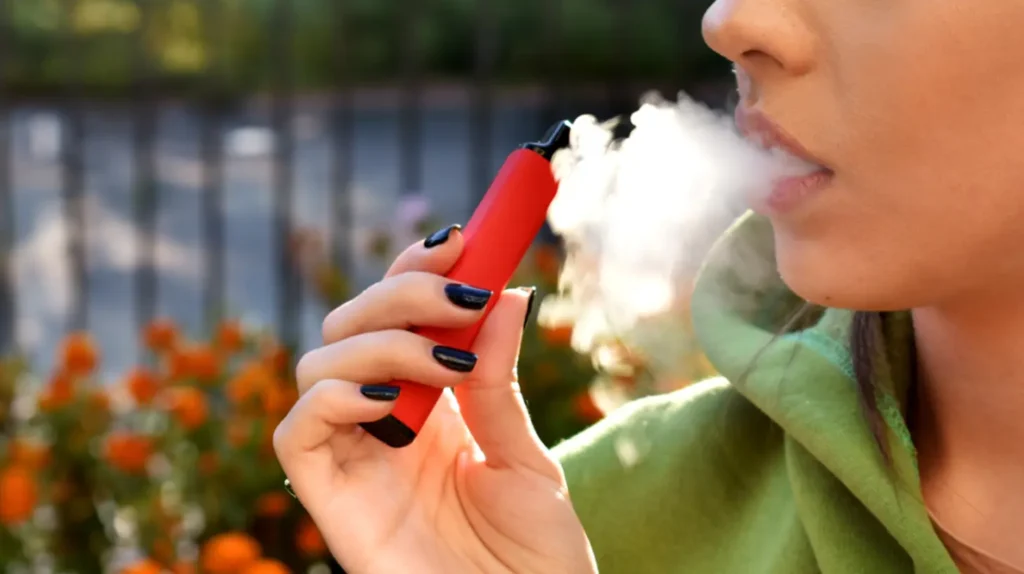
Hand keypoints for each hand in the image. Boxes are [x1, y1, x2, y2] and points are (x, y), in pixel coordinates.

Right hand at [273, 226, 596, 573]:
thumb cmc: (534, 558)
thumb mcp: (525, 456)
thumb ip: (500, 380)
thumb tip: (506, 294)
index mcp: (430, 407)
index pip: (398, 316)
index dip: (417, 271)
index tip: (463, 239)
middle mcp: (383, 424)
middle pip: (350, 324)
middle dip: (403, 292)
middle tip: (464, 295)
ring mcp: (354, 459)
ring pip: (317, 363)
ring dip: (383, 339)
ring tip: (450, 361)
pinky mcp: (330, 500)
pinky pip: (297, 432)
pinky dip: (335, 396)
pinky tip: (393, 397)